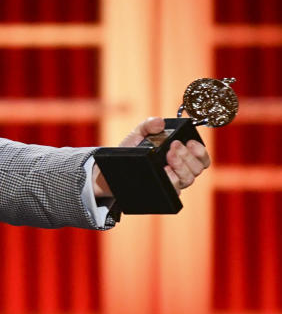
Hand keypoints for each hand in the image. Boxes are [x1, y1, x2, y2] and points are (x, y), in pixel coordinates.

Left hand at [91, 116, 211, 198]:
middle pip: (197, 168)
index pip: (201, 158)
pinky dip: (172, 180)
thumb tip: (160, 122)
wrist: (111, 168)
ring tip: (168, 156)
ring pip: (188, 179)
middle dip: (187, 155)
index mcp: (180, 156)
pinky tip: (164, 171)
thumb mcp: (138, 134)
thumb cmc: (129, 151)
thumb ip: (149, 125)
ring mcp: (171, 182)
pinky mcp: (162, 191)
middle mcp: (179, 170)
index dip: (201, 151)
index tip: (190, 143)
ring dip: (181, 166)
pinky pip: (174, 191)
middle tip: (173, 147)